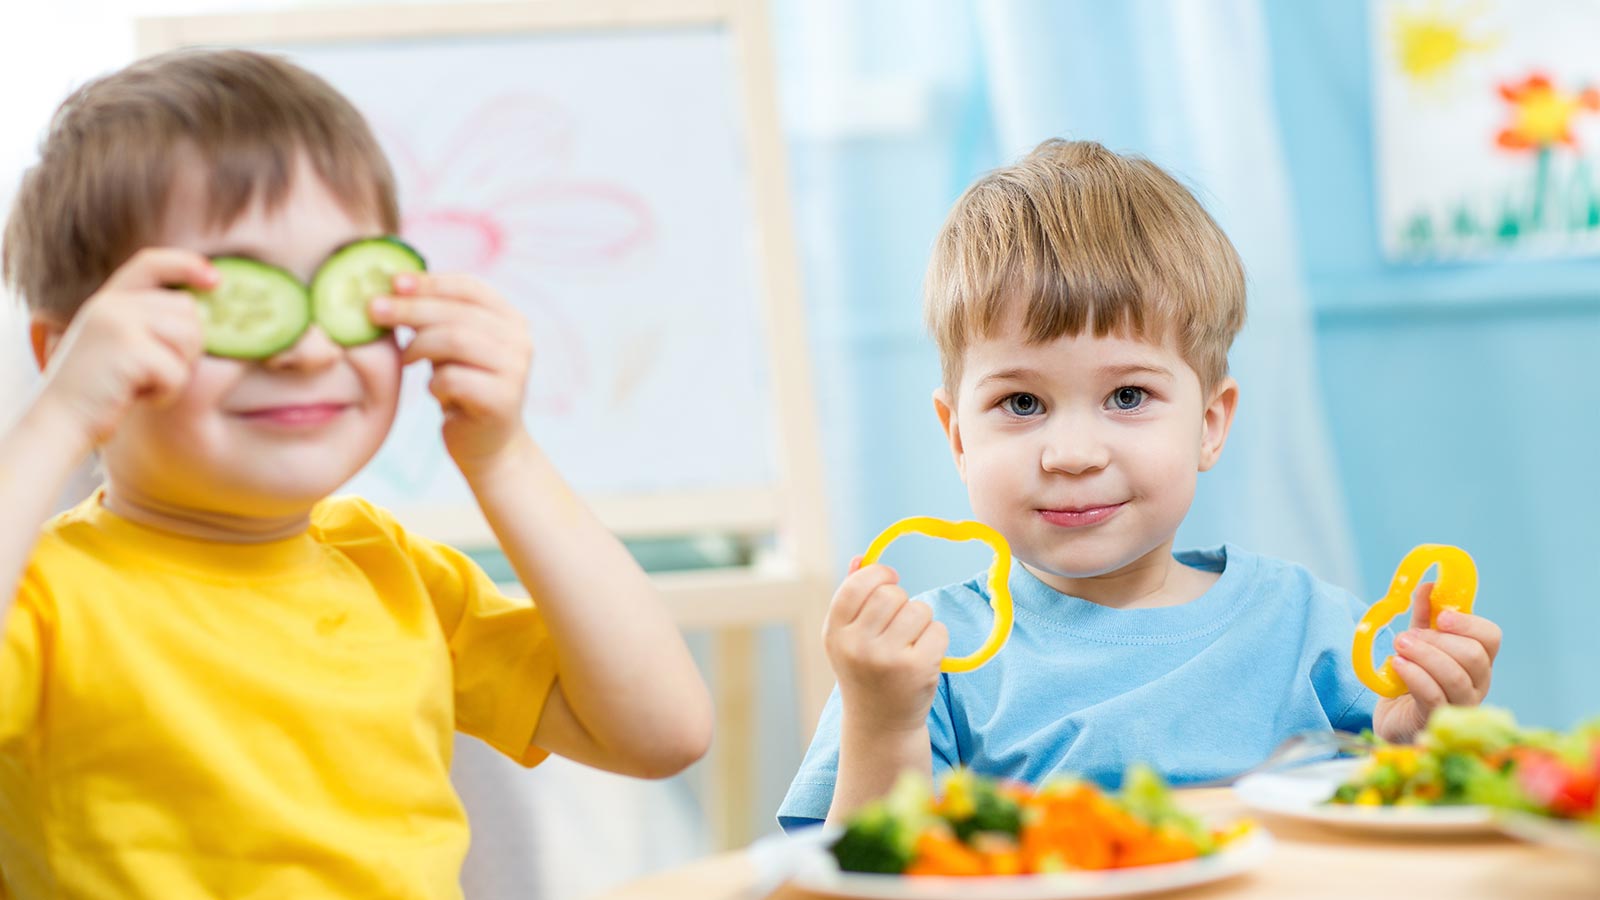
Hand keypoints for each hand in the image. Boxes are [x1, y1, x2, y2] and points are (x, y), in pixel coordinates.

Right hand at [33, 248, 211, 450]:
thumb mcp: (118, 343)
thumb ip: (148, 321)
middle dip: (188, 346)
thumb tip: (204, 312)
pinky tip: (137, 396)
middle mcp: (112, 304)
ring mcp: (119, 323)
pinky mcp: (129, 349)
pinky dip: (167, 392)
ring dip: (178, 371)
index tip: (215, 280)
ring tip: (144, 383)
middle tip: (154, 371)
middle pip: (187, 309)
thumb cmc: (100, 390)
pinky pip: (178, 371)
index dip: (187, 265)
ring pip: (189, 339)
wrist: (60, 421)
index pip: (152, 262)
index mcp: (109, 299)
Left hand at [369, 273, 532, 472]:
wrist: (489, 445)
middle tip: (374, 310)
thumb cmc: (463, 387)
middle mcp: (519, 340)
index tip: (393, 282)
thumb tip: (392, 285)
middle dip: (411, 309)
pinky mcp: (503, 400)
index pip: (469, 287)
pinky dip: (434, 384)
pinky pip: (453, 378)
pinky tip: (435, 391)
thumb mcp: (452, 346)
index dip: (430, 282)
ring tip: (405, 359)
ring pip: (455, 340)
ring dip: (419, 346)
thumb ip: (437, 317)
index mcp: (510, 319)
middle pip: (457, 313)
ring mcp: (515, 370)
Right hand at [823, 557, 948, 733]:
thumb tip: (861, 558)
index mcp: (835, 633)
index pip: (856, 585)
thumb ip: (851, 596)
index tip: (889, 579)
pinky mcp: (917, 669)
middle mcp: (856, 646)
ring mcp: (887, 659)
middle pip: (891, 594)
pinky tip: (923, 657)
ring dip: (921, 620)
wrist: (880, 724)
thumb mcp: (847, 637)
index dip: (877, 574)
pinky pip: (938, 630)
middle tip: (899, 621)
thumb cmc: (865, 671)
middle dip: (901, 600)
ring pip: (918, 610)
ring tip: (909, 642)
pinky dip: (936, 639)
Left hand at [1373, 581, 1502, 742]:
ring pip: (1455, 676)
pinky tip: (1397, 665)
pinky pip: (1433, 696)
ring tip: (1399, 647)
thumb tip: (1428, 585)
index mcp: (1477, 660)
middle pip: (1474, 656)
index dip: (1468, 623)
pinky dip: (1414, 676)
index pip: (1491, 637)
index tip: (1442, 617)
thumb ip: (1424, 616)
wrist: (1394, 717)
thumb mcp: (1418, 642)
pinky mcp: (1437, 719)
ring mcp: (1460, 704)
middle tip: (1406, 636)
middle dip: (1438, 641)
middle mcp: (1477, 683)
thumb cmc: (1413, 678)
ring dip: (1424, 656)